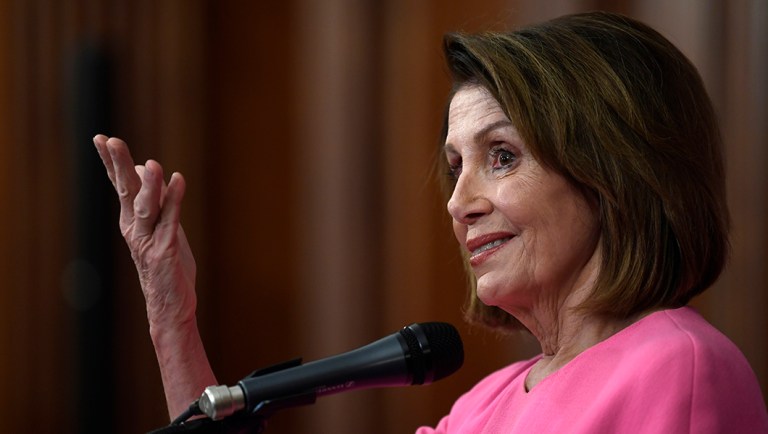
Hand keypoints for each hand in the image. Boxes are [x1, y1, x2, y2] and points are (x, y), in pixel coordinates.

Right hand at [93, 135, 196, 331]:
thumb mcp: (162, 226)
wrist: (170, 306)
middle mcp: (134, 228)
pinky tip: (178, 180)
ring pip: (147, 206)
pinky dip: (175, 199)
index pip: (120, 186)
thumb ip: (156, 199)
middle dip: (119, 166)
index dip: (111, 163)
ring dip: (149, 184)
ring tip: (151, 163)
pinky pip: (171, 221)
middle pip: (126, 192)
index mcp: (132, 221)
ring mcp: (148, 240)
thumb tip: (145, 168)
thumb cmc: (167, 265)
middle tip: (111, 141)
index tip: (101, 139)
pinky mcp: (165, 251)